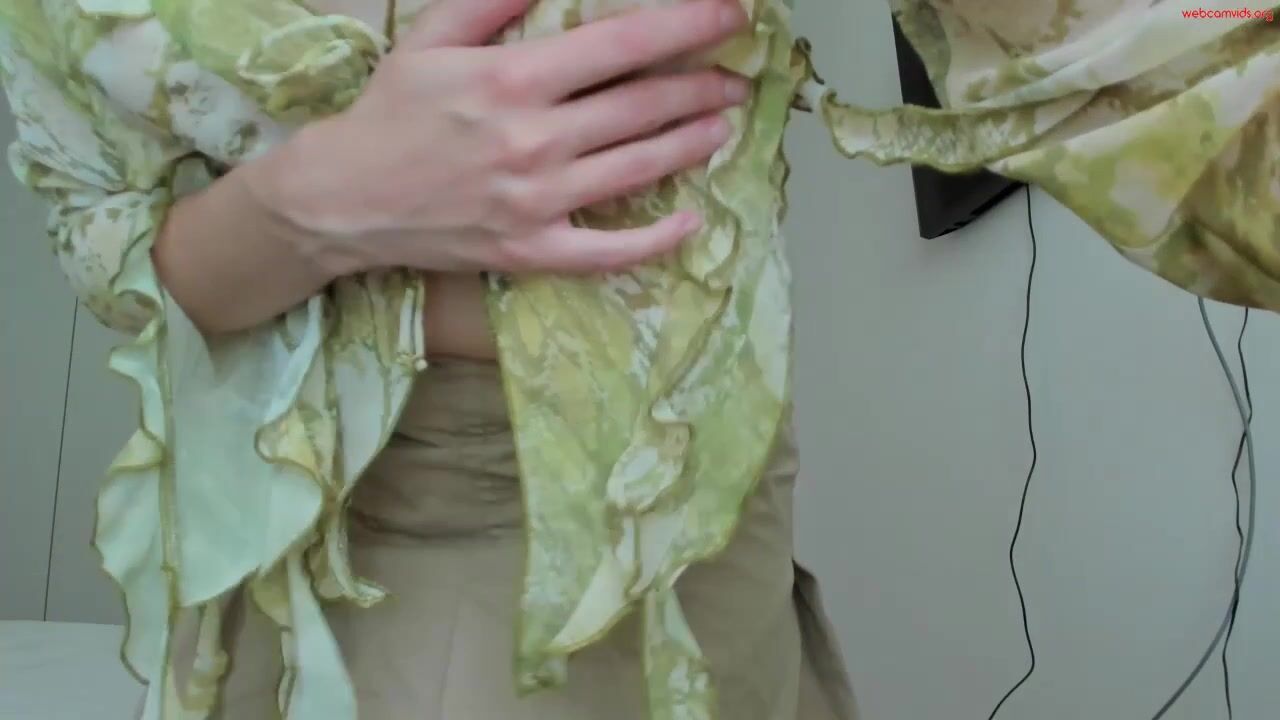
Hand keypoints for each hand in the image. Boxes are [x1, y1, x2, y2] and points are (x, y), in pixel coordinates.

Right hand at [259, 0, 749, 276]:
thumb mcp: (432, 36)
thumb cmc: (392, 112)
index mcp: (514, 79)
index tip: (730, 15)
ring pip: (640, 168)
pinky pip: (610, 251)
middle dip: (701, 84)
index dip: (687, 25)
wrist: (344, 199)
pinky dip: (657, 239)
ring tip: (723, 124)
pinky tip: (691, 221)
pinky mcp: (533, 251)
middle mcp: (534, 139)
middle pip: (643, 105)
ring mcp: (538, 200)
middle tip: (736, 77)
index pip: (623, 43)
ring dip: (692, 142)